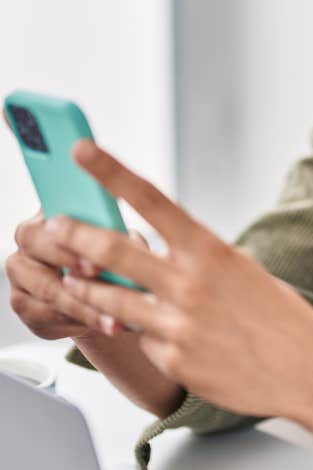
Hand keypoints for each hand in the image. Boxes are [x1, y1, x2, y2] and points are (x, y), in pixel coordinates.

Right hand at [2, 108, 124, 339]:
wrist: (119, 308)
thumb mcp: (133, 239)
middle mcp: (30, 238)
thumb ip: (123, 229)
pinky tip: (109, 322)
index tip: (71, 147)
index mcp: (53, 209)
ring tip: (118, 310)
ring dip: (85, 299)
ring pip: (47, 285)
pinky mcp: (29, 309)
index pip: (42, 174)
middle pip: (36, 238)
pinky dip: (83, 320)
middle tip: (96, 265)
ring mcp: (24, 275)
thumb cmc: (125, 262)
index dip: (42, 151)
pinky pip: (49, 315)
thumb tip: (133, 230)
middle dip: (68, 252)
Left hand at [52, 139, 312, 420]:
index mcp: (209, 250)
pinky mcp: (173, 360)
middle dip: (74, 235)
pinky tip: (176, 337)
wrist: (306, 368)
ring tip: (77, 282)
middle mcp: (189, 283)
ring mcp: (177, 324)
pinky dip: (149, 335)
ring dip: (88, 289)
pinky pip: (143, 340)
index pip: (151, 200)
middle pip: (112, 251)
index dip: (112, 172)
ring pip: (110, 301)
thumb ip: (198, 258)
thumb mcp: (242, 269)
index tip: (83, 151)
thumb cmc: (280, 316)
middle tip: (52, 226)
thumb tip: (161, 251)